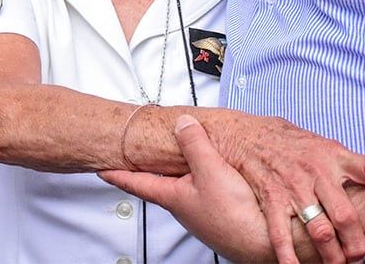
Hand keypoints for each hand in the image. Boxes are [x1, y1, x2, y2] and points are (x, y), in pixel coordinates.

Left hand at [101, 116, 275, 262]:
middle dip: (151, 167)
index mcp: (173, 197)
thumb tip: (182, 123)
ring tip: (179, 155)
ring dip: (181, 170)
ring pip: (186, 185)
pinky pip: (208, 188)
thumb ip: (195, 145)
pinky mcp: (223, 213)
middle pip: (161, 182)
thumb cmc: (234, 216)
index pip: (137, 183)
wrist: (263, 242)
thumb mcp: (211, 171)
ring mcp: (204, 211)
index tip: (101, 169)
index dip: (118, 173)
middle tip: (141, 154)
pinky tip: (218, 170)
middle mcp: (185, 206)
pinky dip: (205, 176)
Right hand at [212, 114, 364, 263]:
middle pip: (346, 214)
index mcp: (333, 154)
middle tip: (361, 258)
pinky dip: (289, 255)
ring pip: (319, 229)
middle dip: (356, 244)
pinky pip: (282, 232)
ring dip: (330, 255)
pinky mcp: (270, 196)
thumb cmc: (285, 139)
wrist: (242, 131)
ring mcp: (292, 184)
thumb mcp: (319, 142)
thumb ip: (342, 163)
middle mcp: (316, 169)